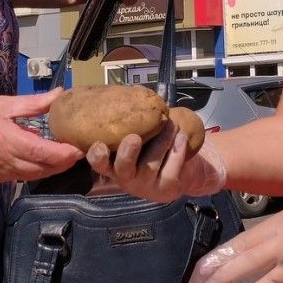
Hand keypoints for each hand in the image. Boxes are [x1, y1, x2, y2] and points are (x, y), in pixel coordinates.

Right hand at [0, 92, 81, 183]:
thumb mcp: (1, 104)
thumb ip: (33, 104)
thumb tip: (59, 95)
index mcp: (6, 140)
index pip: (44, 153)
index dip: (66, 154)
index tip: (81, 146)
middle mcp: (5, 162)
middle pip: (44, 169)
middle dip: (65, 162)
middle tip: (81, 148)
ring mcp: (1, 174)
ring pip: (35, 176)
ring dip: (53, 167)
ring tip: (67, 153)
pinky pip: (23, 176)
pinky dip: (37, 169)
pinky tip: (42, 156)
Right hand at [87, 119, 226, 201]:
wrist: (186, 168)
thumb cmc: (155, 146)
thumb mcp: (142, 134)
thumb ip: (134, 121)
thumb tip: (135, 93)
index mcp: (114, 163)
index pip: (98, 163)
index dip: (96, 156)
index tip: (99, 144)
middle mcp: (126, 177)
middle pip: (123, 168)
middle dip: (128, 153)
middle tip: (134, 138)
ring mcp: (145, 186)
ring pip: (151, 164)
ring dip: (162, 140)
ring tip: (172, 124)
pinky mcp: (165, 189)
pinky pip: (171, 170)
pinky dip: (177, 151)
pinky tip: (181, 137)